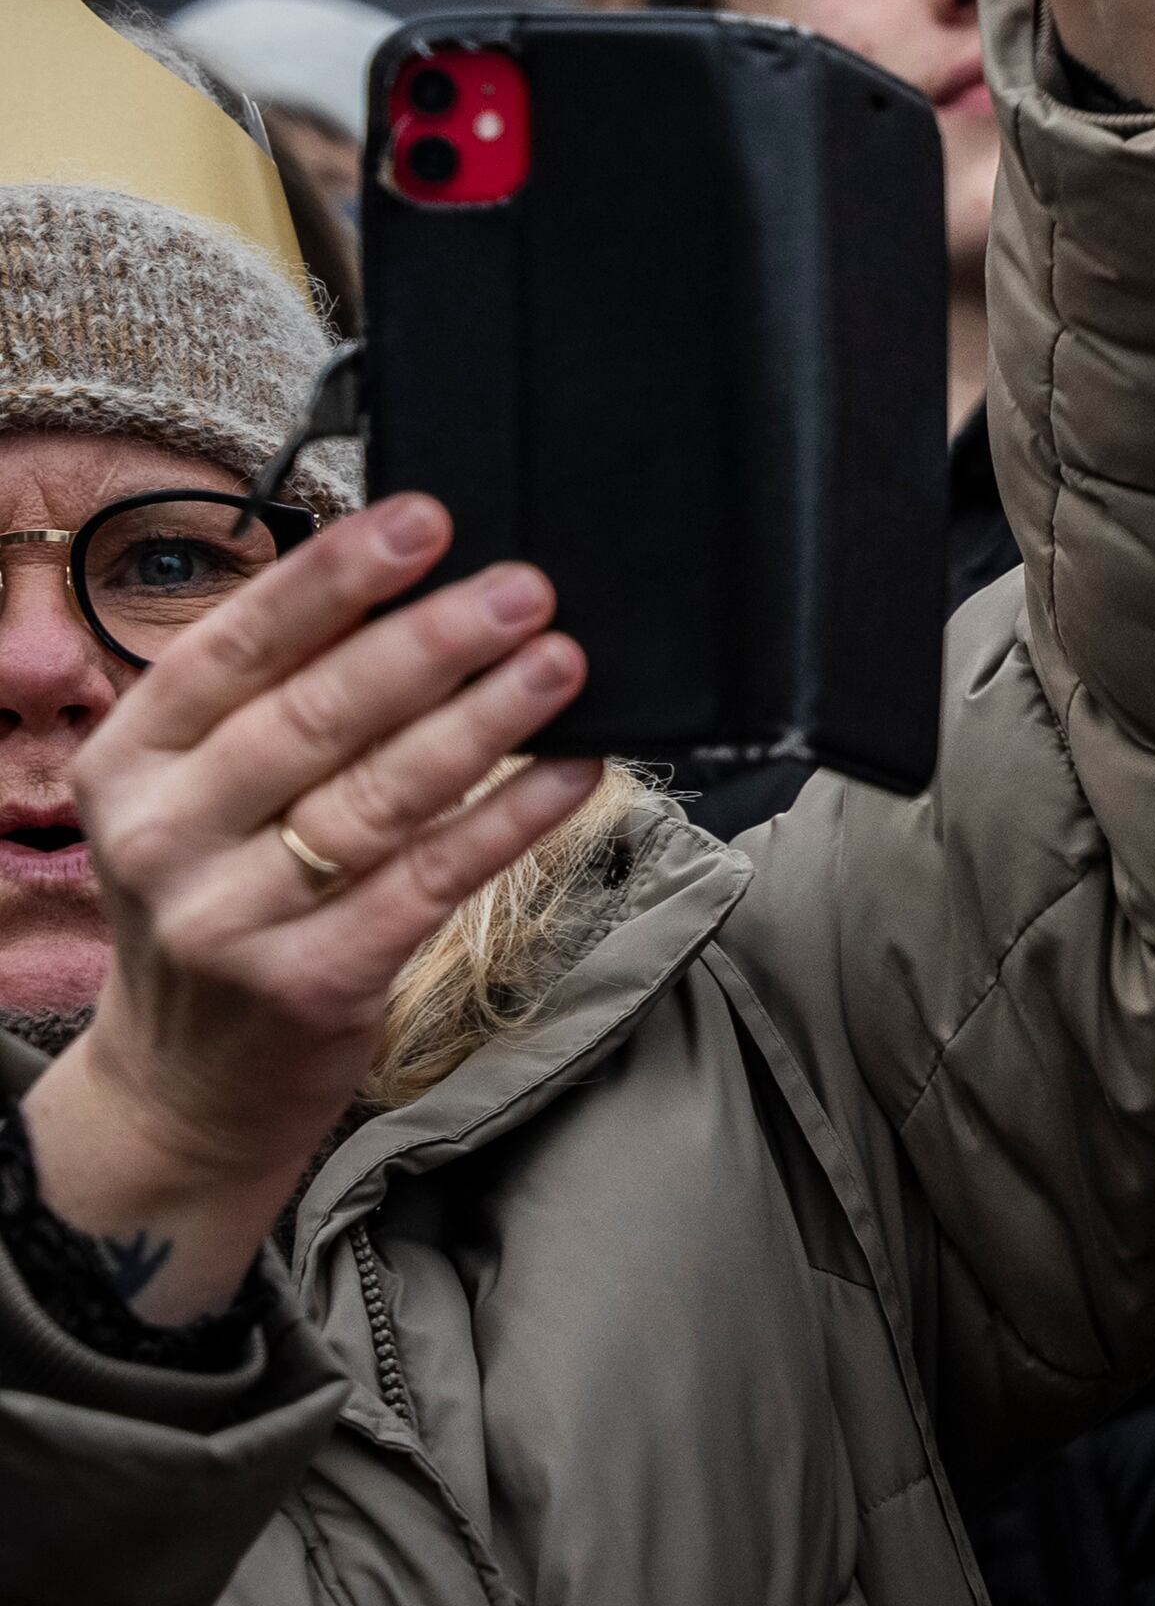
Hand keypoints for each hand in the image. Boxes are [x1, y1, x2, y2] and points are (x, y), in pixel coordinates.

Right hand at [29, 497, 601, 1322]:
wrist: (185, 1086)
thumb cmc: (220, 902)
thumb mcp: (201, 798)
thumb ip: (276, 704)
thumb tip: (411, 590)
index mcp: (133, 762)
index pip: (232, 649)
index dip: (331, 579)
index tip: (421, 520)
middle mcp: (165, 835)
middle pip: (314, 715)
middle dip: (430, 642)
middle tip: (524, 588)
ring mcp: (230, 915)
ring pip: (377, 796)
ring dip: (483, 721)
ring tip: (561, 662)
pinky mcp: (310, 981)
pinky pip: (429, 882)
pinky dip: (507, 819)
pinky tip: (570, 771)